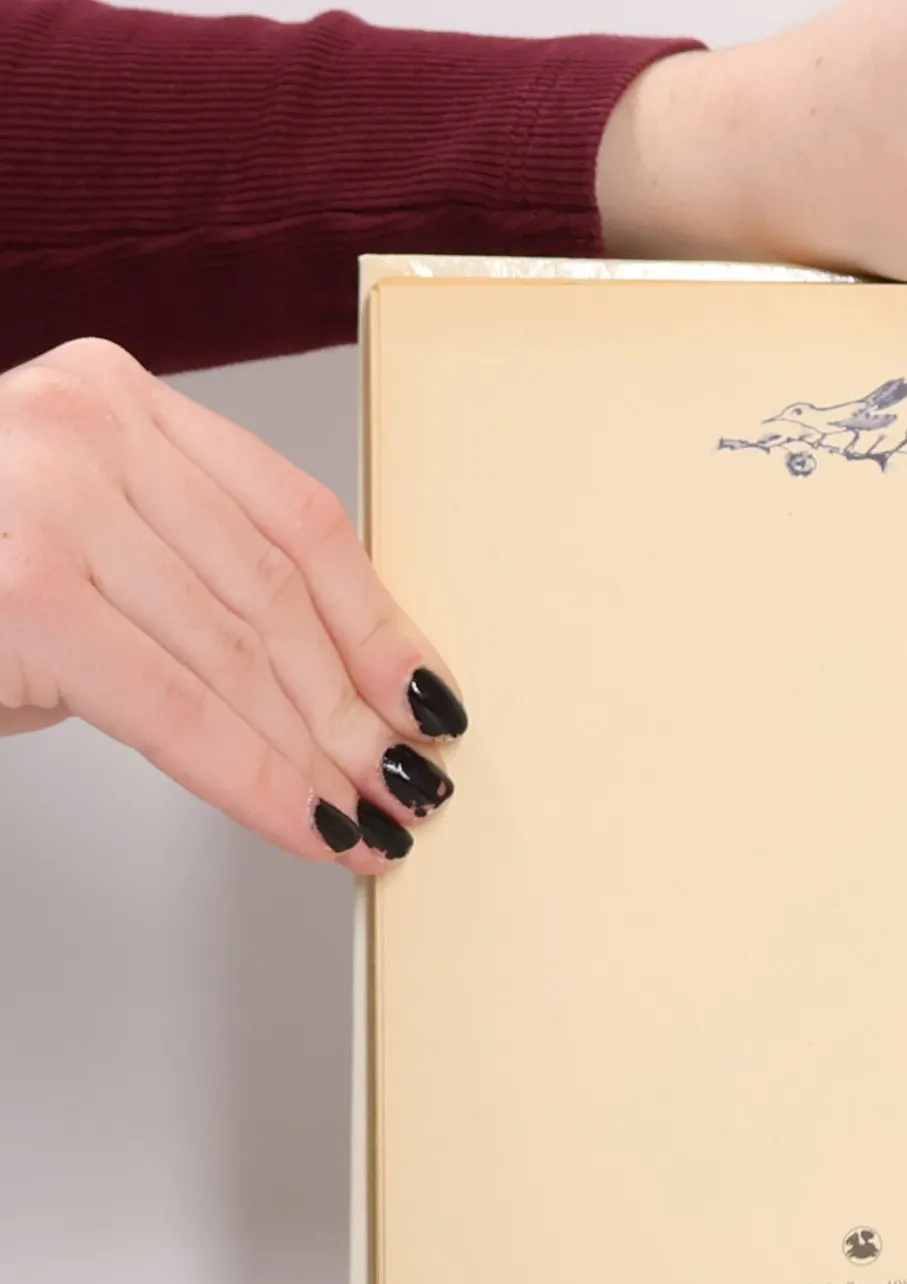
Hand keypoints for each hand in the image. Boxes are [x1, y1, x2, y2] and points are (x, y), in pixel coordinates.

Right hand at [0, 338, 463, 868]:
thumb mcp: (74, 546)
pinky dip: (261, 781)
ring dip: (325, 757)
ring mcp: (50, 500)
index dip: (380, 622)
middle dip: (358, 710)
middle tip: (413, 785)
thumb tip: (322, 681)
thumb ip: (179, 573)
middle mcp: (86, 427)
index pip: (297, 521)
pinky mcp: (25, 589)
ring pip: (243, 657)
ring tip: (375, 820)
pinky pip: (183, 711)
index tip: (428, 693)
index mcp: (115, 399)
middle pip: (277, 595)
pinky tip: (311, 824)